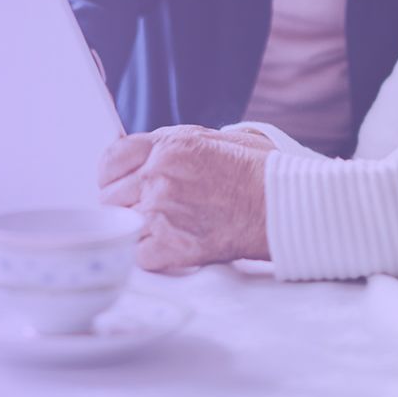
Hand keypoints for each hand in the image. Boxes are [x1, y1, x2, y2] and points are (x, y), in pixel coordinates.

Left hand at [97, 126, 269, 271]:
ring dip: (136, 232)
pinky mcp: (173, 246)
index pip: (110, 160)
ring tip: (161, 232)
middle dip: (124, 206)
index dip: (113, 176)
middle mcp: (158, 176)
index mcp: (166, 146)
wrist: (287, 204)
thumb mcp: (212, 138)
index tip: (122, 185)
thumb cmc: (259, 171)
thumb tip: (145, 154)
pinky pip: (138, 256)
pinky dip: (149, 257)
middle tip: (146, 213)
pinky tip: (168, 250)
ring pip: (120, 226)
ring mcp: (162, 211)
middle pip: (110, 197)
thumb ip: (172, 145)